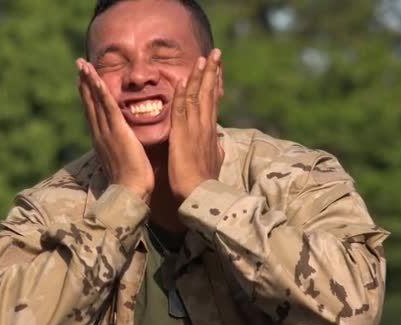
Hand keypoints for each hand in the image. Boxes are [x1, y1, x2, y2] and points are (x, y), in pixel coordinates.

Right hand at [76, 59, 153, 202]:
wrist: (130, 191)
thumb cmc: (132, 181)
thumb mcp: (124, 160)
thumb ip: (122, 148)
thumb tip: (125, 143)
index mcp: (102, 140)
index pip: (93, 112)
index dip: (88, 95)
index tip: (84, 80)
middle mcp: (99, 133)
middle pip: (89, 103)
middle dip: (84, 83)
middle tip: (79, 64)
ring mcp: (106, 132)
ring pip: (95, 101)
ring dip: (88, 81)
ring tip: (83, 64)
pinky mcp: (116, 131)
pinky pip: (107, 107)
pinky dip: (100, 92)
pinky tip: (95, 79)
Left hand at [168, 49, 223, 200]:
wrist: (200, 195)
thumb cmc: (204, 183)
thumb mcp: (214, 163)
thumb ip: (215, 150)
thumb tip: (219, 144)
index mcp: (211, 133)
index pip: (213, 103)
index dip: (214, 84)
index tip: (216, 69)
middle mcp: (206, 127)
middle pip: (209, 94)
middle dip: (212, 72)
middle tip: (215, 53)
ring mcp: (195, 130)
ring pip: (197, 98)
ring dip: (199, 77)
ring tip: (202, 59)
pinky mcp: (183, 136)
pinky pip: (182, 111)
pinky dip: (182, 95)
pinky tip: (181, 82)